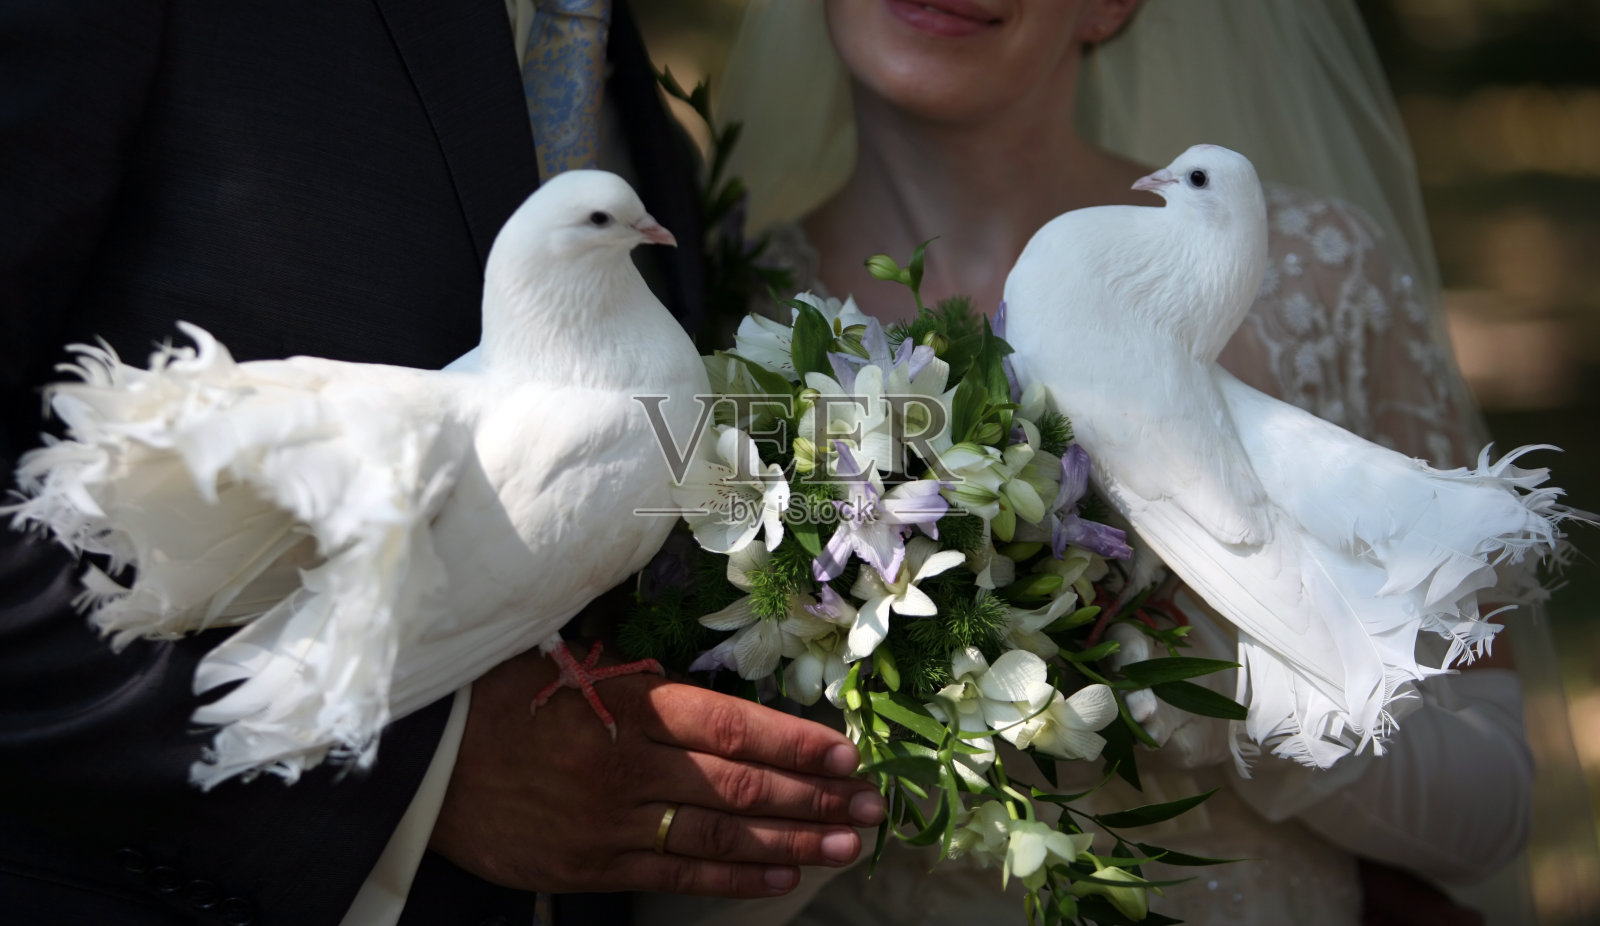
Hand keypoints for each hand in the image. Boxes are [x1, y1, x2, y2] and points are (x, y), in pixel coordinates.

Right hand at [429, 645, 885, 897]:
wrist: (426, 762)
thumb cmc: (503, 699)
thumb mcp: (571, 668)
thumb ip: (644, 686)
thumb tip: (718, 704)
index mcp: (625, 705)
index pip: (731, 725)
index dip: (795, 743)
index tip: (846, 753)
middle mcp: (627, 766)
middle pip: (740, 786)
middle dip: (814, 797)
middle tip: (869, 805)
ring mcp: (610, 823)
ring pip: (720, 836)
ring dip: (792, 841)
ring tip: (846, 845)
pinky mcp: (592, 866)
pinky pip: (678, 875)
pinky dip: (735, 878)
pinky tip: (781, 875)